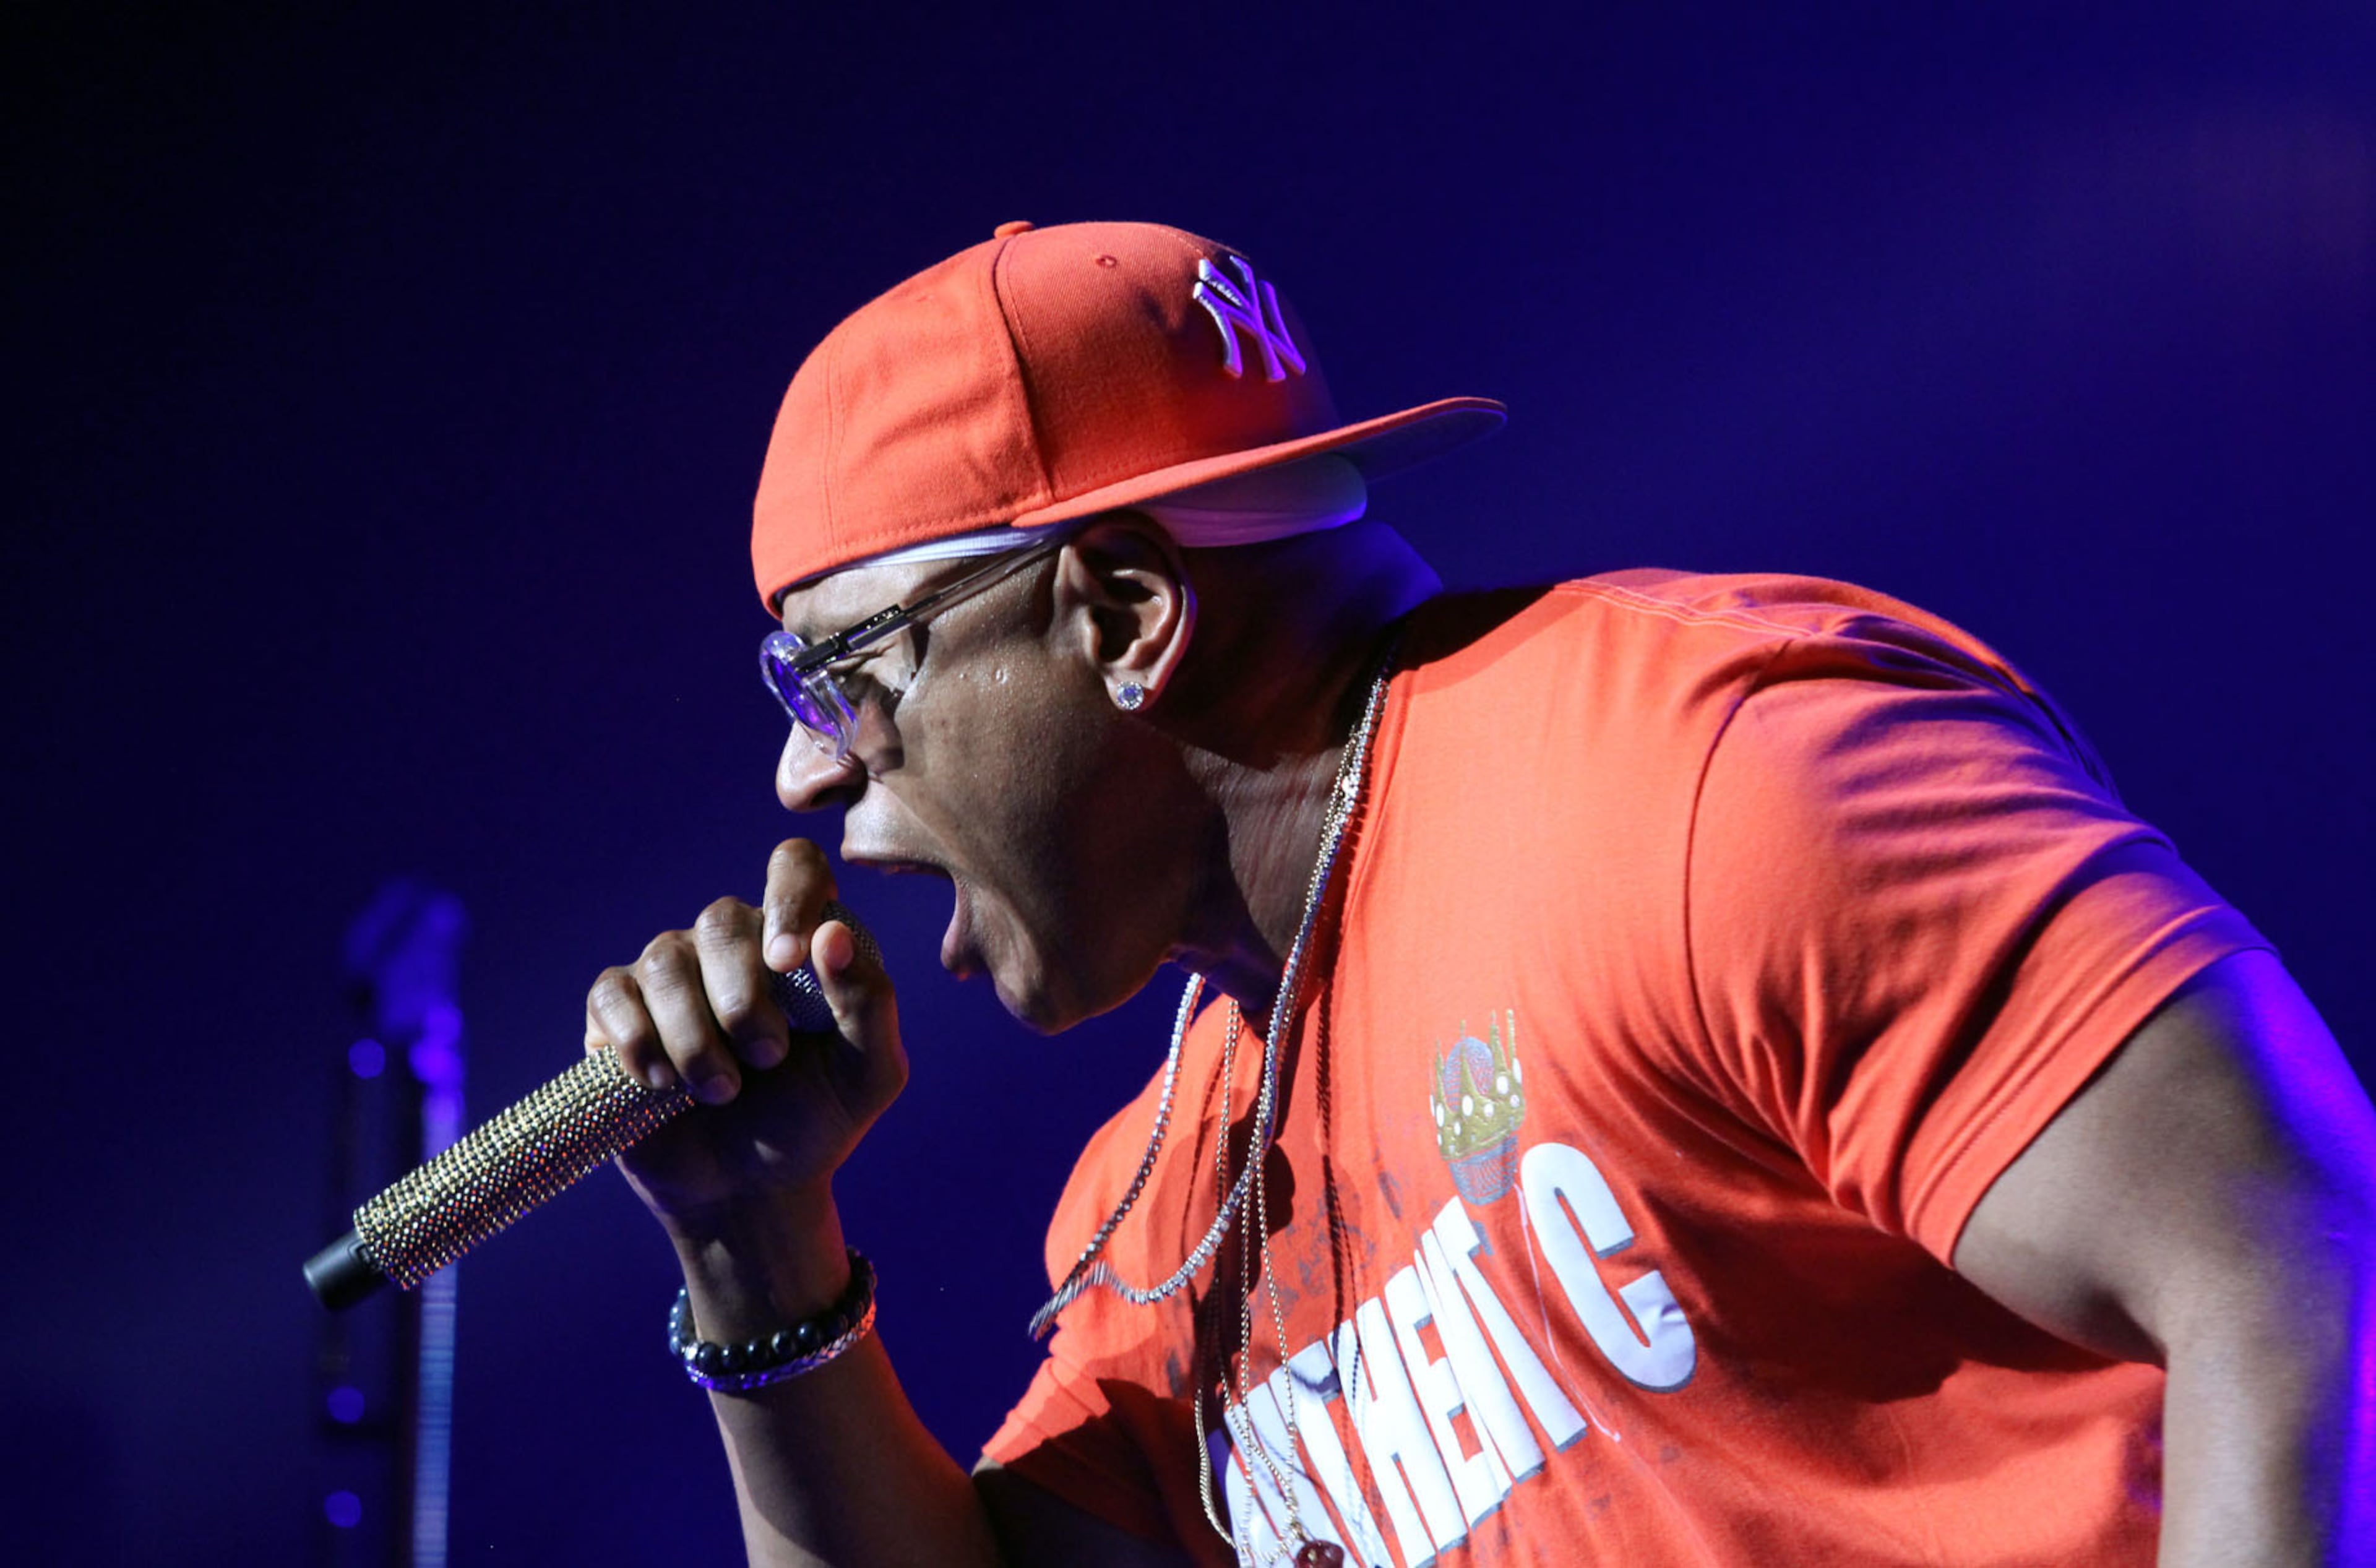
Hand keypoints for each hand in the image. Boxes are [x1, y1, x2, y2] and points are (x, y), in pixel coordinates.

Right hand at [583, 840, 906, 1236]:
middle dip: (744, 1001)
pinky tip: (663, 1086)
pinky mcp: (618, 1011)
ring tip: (722, 1092)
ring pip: (664, 962)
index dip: (788, 898)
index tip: (788, 962)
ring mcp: (671, 971)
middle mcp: (733, 941)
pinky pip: (612, 996)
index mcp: (799, 939)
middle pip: (721, 917)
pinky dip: (638, 1043)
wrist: (753, 1190)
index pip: (793, 865)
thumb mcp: (869, 1073)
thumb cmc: (819, 1121)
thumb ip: (870, 1002)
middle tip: (767, 1060)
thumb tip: (830, 935)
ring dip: (695, 1038)